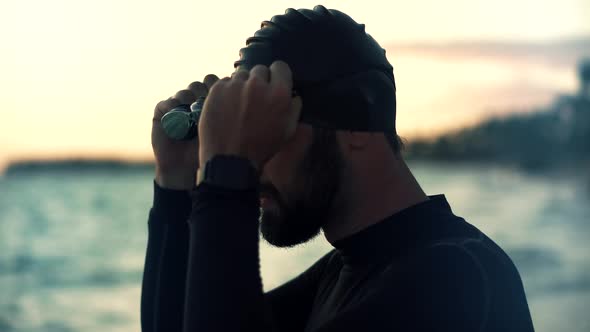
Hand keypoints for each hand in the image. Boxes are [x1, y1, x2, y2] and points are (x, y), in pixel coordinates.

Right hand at [152, 74, 218, 189]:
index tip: (224, 95)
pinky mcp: (162, 113)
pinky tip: (177, 114)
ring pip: (186, 92)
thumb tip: (240, 95)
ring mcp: (179, 107)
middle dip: (204, 90)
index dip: (219, 87)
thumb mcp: (223, 131)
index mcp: (213, 104)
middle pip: (201, 84)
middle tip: (207, 101)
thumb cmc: (210, 152)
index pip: (216, 84)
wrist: (187, 170)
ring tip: (192, 108)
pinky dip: (171, 106)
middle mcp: (196, 103)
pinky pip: (166, 103)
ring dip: (190, 97)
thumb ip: (229, 114)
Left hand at [198, 61, 301, 171]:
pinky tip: (227, 107)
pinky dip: (227, 91)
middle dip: (260, 81)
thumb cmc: (263, 147)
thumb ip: (294, 107)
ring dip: (242, 86)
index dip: (278, 76)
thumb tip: (293, 94)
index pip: (280, 67)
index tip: (273, 84)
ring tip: (239, 104)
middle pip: (260, 70)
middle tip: (255, 98)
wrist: (230, 158)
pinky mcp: (217, 89)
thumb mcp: (288, 130)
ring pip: (241, 76)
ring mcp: (235, 85)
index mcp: (279, 92)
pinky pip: (225, 82)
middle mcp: (257, 84)